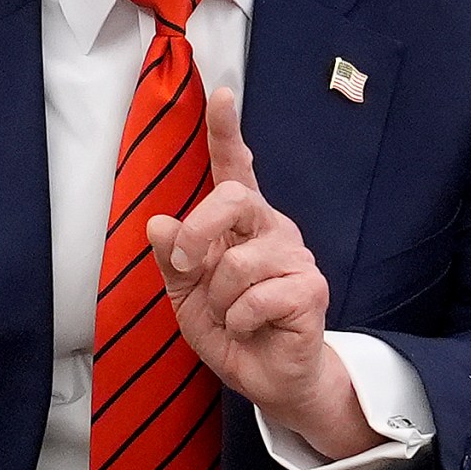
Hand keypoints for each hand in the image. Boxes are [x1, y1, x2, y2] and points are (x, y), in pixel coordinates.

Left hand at [147, 88, 380, 459]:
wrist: (266, 377)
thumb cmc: (229, 326)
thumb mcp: (184, 294)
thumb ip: (172, 259)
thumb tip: (158, 222)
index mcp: (241, 223)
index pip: (235, 168)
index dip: (227, 131)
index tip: (222, 92)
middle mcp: (272, 229)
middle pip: (231, 199)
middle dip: (198, 234)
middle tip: (191, 271)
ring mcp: (296, 257)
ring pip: (238, 261)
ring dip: (219, 299)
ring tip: (230, 314)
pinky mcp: (312, 290)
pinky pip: (258, 296)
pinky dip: (240, 320)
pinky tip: (251, 327)